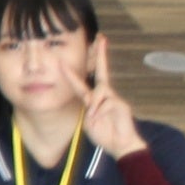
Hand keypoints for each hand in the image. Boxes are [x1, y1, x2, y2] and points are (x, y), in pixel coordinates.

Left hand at [78, 36, 143, 159]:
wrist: (121, 146)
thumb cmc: (105, 134)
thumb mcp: (89, 121)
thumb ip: (89, 109)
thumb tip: (93, 104)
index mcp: (94, 100)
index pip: (83, 83)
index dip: (72, 73)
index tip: (63, 62)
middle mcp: (105, 95)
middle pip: (102, 72)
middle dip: (101, 55)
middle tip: (101, 38)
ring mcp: (114, 98)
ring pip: (100, 91)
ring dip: (94, 105)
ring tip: (94, 118)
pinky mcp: (122, 104)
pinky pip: (106, 102)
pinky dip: (100, 111)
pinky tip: (101, 119)